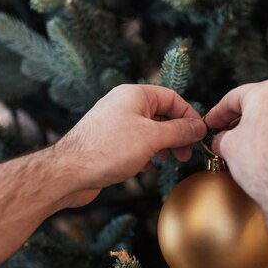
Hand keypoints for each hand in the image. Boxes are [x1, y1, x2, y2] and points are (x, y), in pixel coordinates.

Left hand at [57, 84, 205, 199]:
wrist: (69, 172)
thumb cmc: (108, 150)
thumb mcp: (152, 138)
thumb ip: (178, 131)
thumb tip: (198, 126)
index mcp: (134, 95)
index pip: (172, 98)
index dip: (188, 115)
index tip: (199, 135)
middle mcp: (123, 105)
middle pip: (161, 114)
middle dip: (177, 134)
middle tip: (186, 154)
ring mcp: (114, 123)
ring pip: (149, 131)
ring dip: (162, 145)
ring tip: (167, 160)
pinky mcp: (107, 142)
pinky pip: (135, 143)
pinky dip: (145, 153)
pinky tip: (146, 166)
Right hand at [205, 81, 267, 213]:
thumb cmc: (263, 166)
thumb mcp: (229, 147)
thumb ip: (222, 138)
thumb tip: (222, 140)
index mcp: (267, 92)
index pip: (234, 98)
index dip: (218, 113)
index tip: (210, 124)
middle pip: (260, 104)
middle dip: (242, 119)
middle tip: (227, 134)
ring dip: (263, 128)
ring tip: (250, 146)